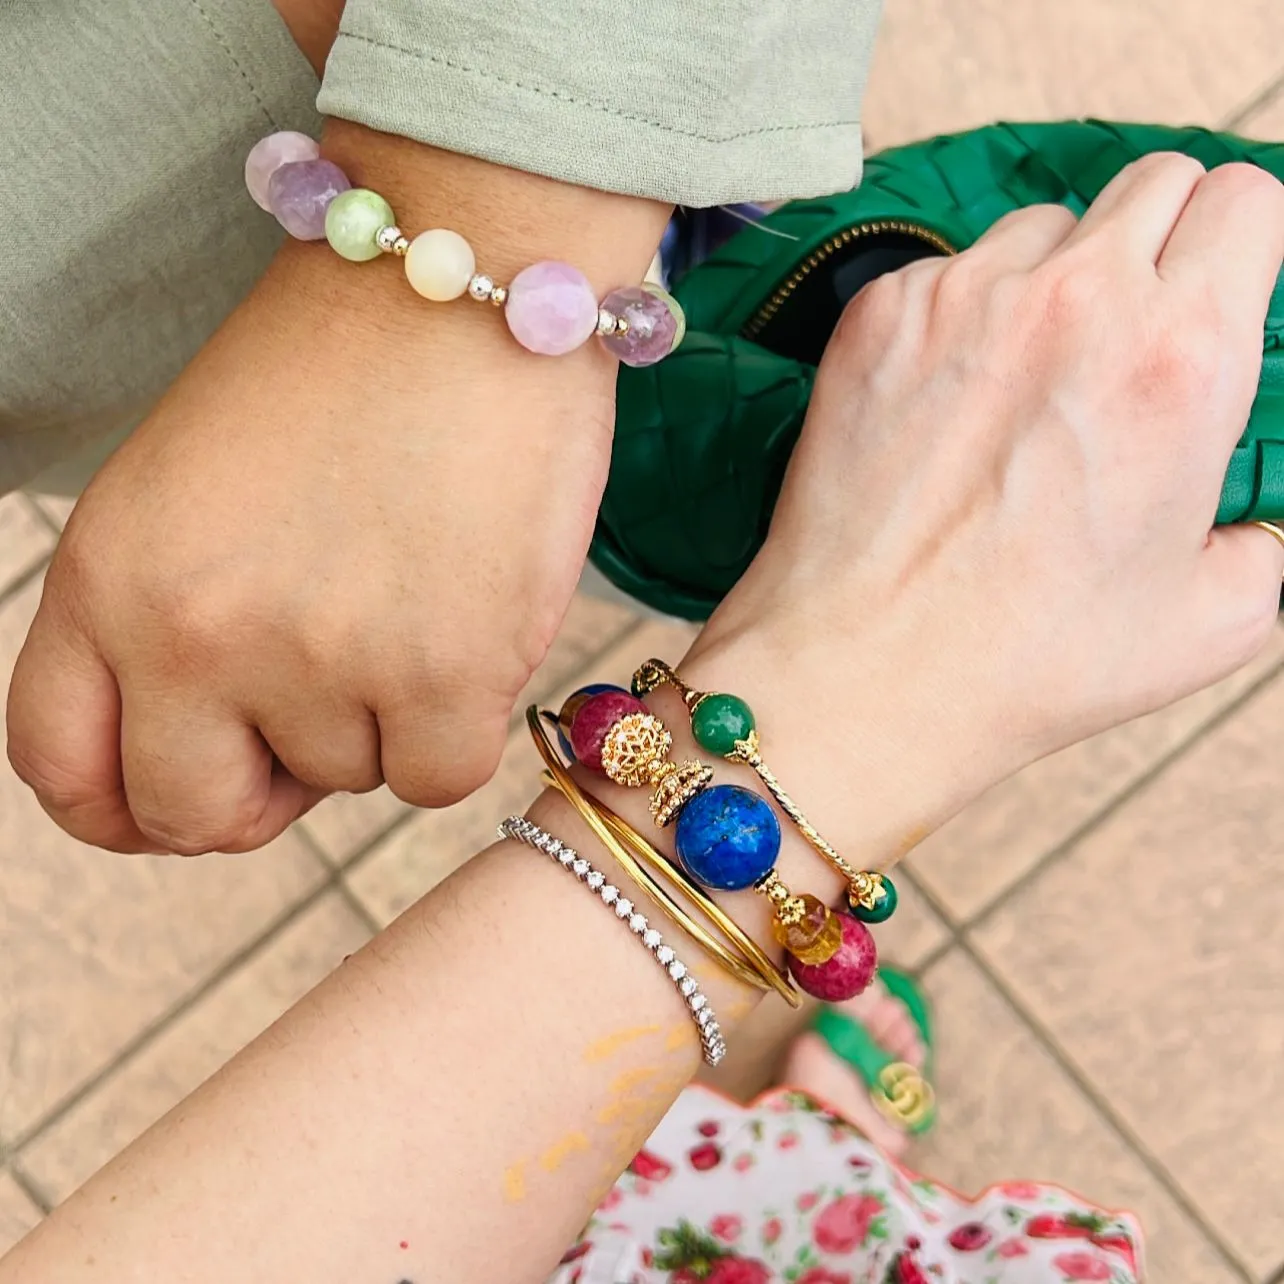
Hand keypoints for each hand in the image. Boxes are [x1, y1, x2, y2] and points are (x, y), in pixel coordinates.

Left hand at [6, 126, 667, 853]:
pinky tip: (468, 630)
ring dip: (380, 715)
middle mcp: (195, 633)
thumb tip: (242, 751)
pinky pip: (436, 779)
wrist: (463, 278)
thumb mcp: (188, 485)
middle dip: (261, 786)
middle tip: (320, 713)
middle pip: (196, 815)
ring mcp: (321, 660)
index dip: (126, 808)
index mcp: (109, 575)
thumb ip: (170, 620)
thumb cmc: (338, 368)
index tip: (193, 790)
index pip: (64, 767)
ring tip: (412, 589)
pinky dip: (455, 727)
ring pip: (344, 782)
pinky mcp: (445, 672)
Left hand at [686, 155, 1283, 850]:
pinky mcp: (877, 317)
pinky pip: (945, 272)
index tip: (1216, 282)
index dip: (1240, 242)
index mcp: (1183, 353)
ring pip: (1042, 226)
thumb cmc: (1029, 659)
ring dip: (1054, 276)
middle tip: (1131, 326)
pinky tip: (948, 398)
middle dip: (1159, 241)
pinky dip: (959, 312)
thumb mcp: (1213, 619)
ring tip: (1028, 377)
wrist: (866, 672)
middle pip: (1152, 185)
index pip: (1246, 198)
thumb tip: (1248, 514)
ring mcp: (963, 299)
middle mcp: (1074, 300)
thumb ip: (1262, 537)